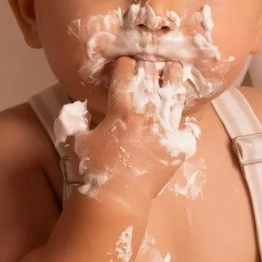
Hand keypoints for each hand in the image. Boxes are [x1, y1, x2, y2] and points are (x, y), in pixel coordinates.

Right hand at [69, 55, 200, 196]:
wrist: (115, 201)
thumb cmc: (90, 170)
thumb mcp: (72, 140)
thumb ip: (71, 118)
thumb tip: (76, 104)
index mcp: (122, 110)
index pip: (126, 75)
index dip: (124, 65)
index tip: (124, 62)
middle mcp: (148, 115)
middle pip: (153, 79)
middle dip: (150, 67)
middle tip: (150, 59)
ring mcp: (167, 131)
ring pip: (175, 97)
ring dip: (174, 80)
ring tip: (175, 69)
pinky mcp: (178, 149)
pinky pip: (190, 130)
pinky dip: (188, 123)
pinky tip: (185, 119)